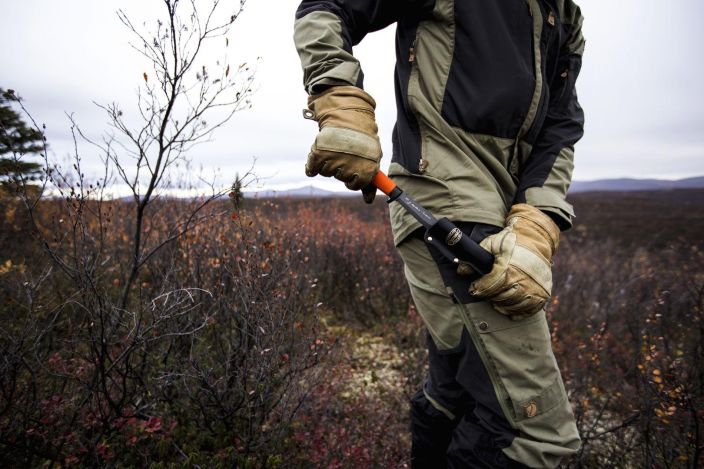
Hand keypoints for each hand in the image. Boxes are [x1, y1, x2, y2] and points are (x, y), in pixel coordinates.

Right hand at [305, 86, 381, 202]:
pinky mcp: (319, 154)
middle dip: (341, 167)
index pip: (354, 186)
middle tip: (345, 152)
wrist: (347, 115)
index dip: (353, 178)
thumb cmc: (362, 141)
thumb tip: (369, 202)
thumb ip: (370, 182)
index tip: (353, 168)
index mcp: (366, 171)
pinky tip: (318, 156)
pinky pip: (312, 169)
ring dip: (328, 162)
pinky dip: (312, 166)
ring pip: (326, 172)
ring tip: (336, 147)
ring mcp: (334, 161)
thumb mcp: (371, 159)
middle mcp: (350, 167)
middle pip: (339, 178)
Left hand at [468, 204, 559, 318]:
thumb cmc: (510, 242)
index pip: (488, 287)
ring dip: (502, 306)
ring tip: (496, 302)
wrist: (535, 239)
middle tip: (486, 294)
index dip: (478, 289)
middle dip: (490, 297)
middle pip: (499, 298)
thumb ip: (476, 257)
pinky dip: (519, 312)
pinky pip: (530, 310)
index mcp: (507, 268)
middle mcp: (521, 280)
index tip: (473, 289)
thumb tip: (461, 271)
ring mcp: (533, 288)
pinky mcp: (542, 293)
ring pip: (513, 305)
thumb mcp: (491, 244)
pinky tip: (511, 310)